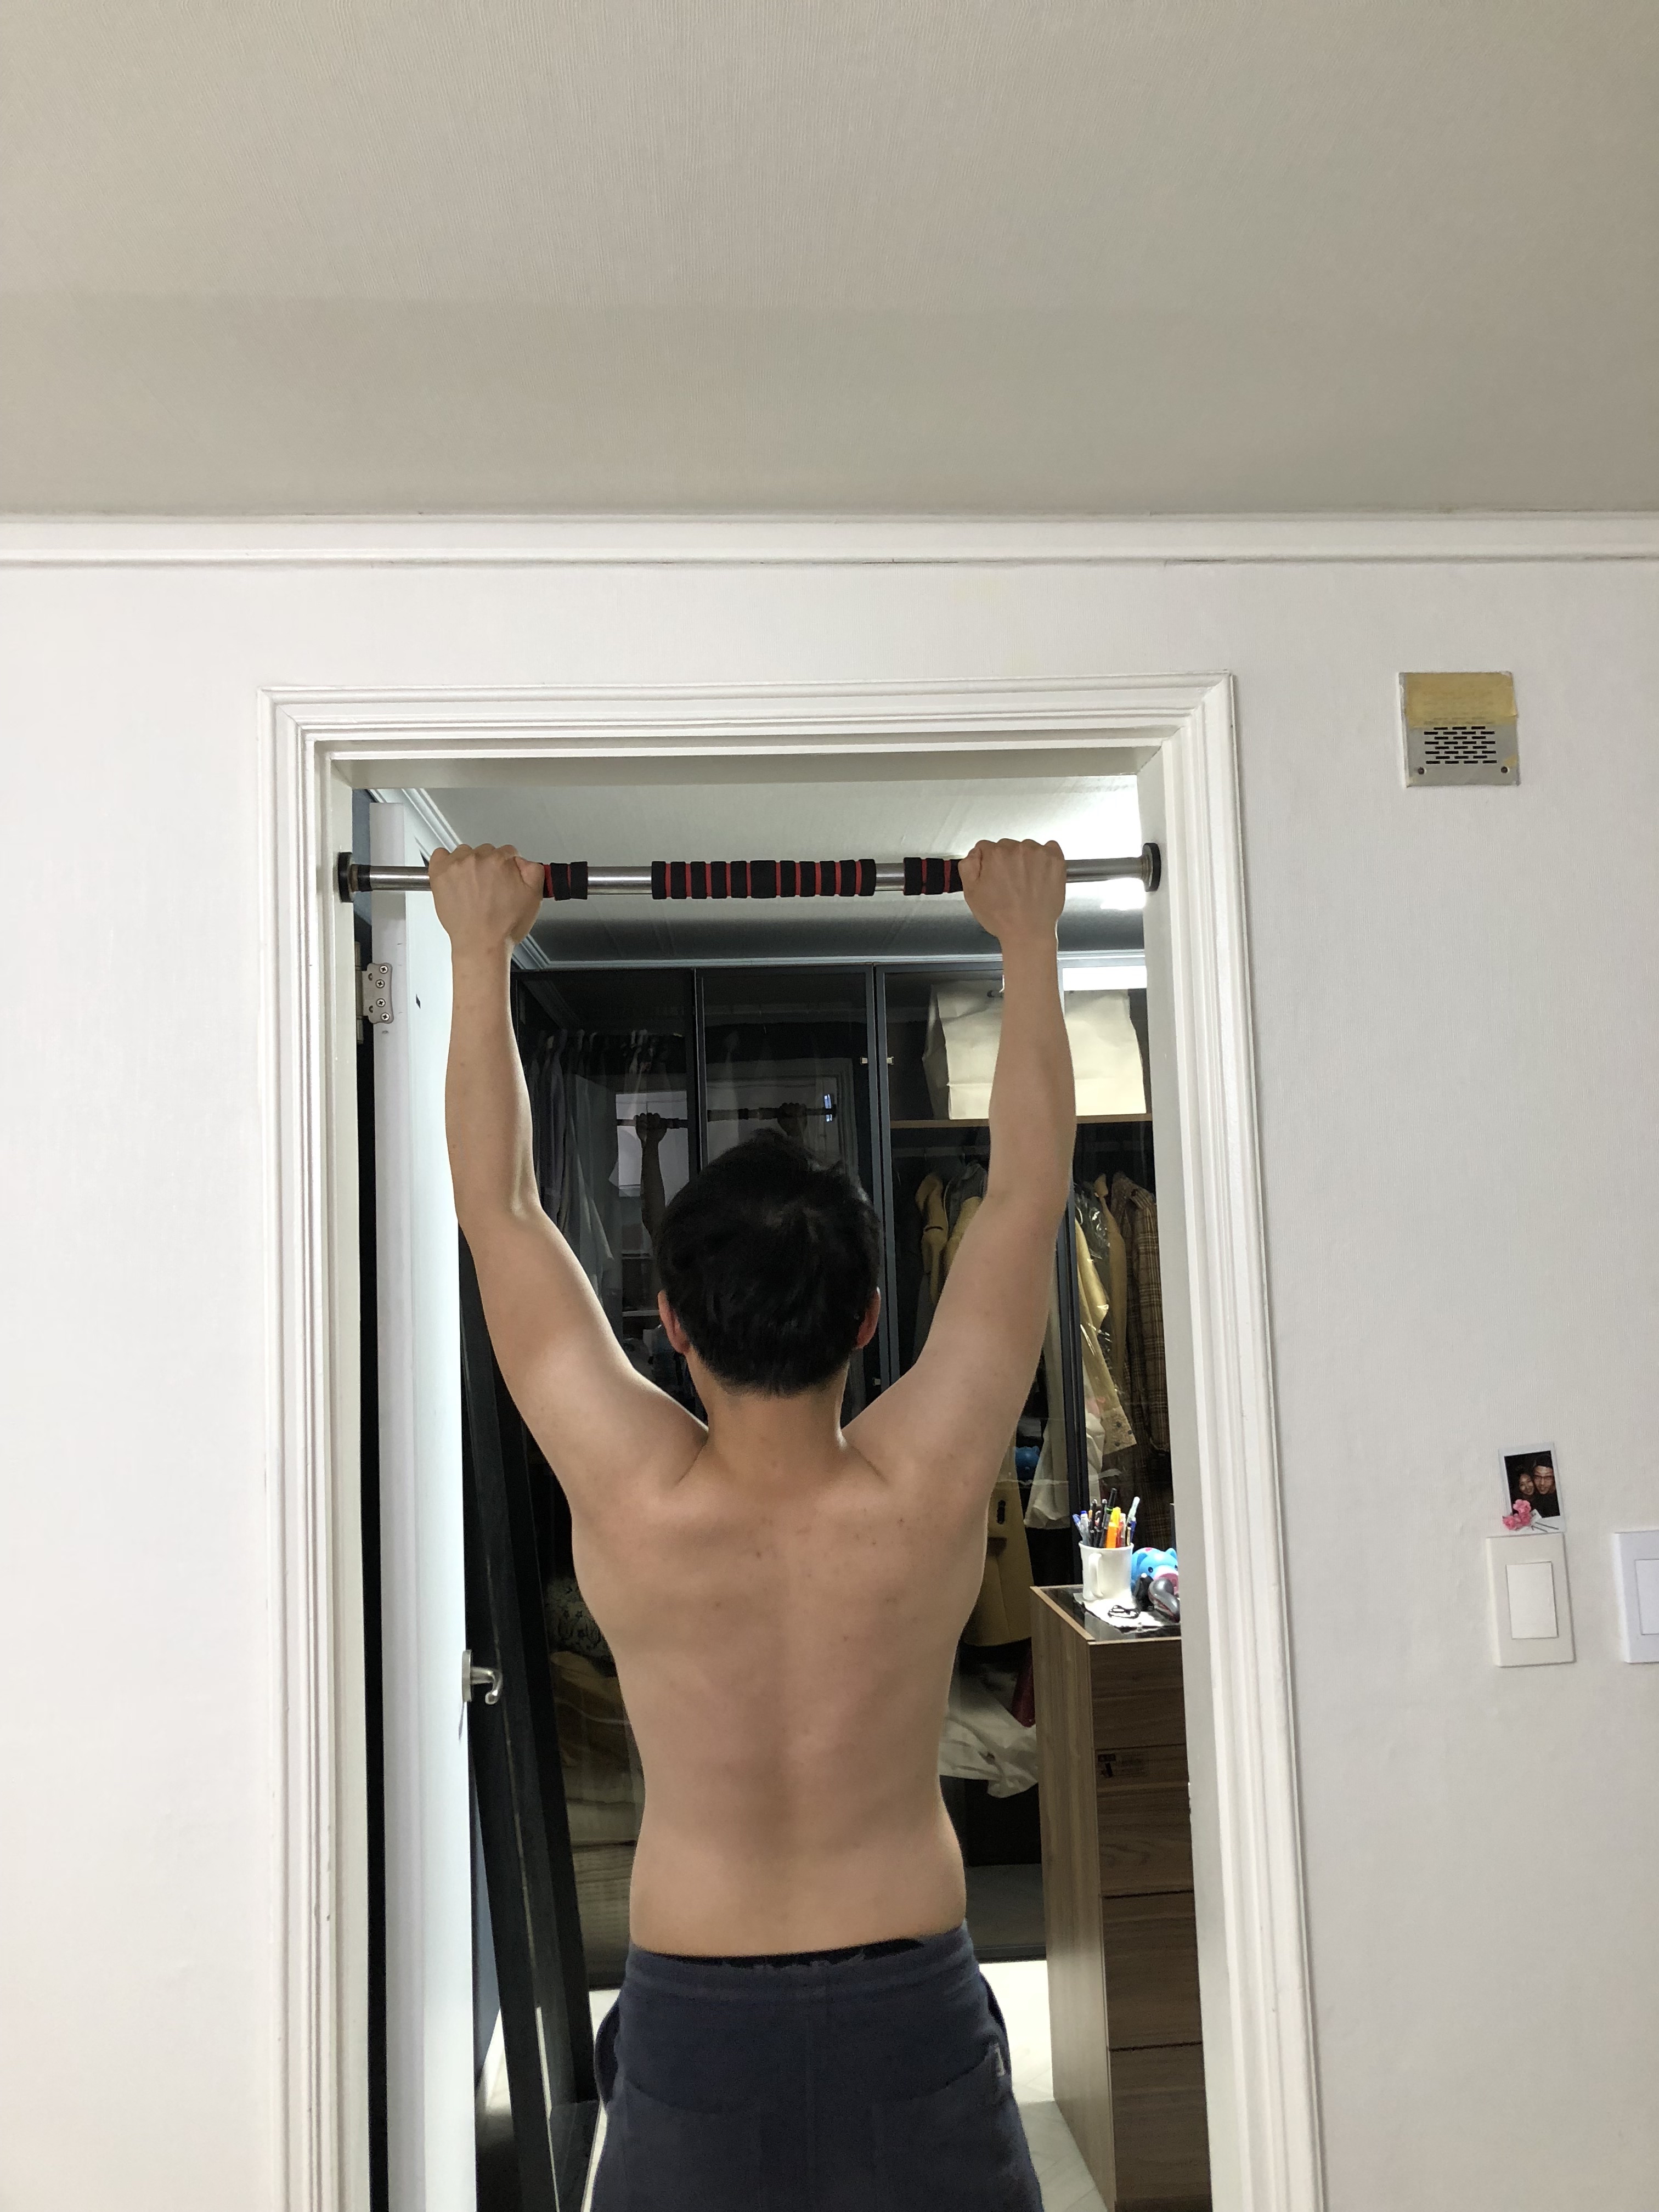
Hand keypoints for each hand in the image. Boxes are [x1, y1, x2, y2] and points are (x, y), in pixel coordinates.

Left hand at [428, 844, 543, 955]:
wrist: (481, 944)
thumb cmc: (503, 926)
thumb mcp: (534, 897)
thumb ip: (534, 870)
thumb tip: (524, 861)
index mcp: (501, 861)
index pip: (508, 853)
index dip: (508, 868)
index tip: (504, 879)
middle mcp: (477, 859)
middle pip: (486, 851)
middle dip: (489, 867)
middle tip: (489, 888)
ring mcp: (456, 866)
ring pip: (465, 853)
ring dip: (469, 865)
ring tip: (472, 887)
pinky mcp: (439, 874)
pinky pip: (439, 855)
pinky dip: (445, 863)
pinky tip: (453, 878)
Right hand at [958, 838, 1065, 946]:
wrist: (1029, 932)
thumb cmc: (1002, 917)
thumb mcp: (971, 893)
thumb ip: (968, 866)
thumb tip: (975, 853)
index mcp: (995, 855)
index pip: (986, 847)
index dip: (987, 862)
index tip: (993, 874)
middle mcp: (1018, 850)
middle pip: (1007, 846)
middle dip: (1006, 860)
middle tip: (1009, 882)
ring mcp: (1039, 854)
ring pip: (1027, 847)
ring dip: (1025, 859)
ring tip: (1025, 882)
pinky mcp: (1056, 860)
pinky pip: (1049, 847)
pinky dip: (1045, 858)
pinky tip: (1040, 874)